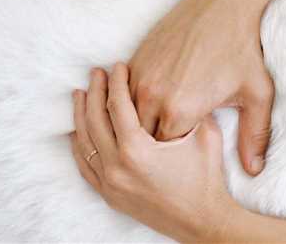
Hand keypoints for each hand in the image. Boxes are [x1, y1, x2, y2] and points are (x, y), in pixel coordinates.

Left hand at [72, 64, 240, 241]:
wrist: (202, 219)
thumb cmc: (206, 177)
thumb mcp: (205, 135)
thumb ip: (191, 109)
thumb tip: (182, 86)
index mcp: (138, 150)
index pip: (118, 107)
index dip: (116, 83)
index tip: (117, 66)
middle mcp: (117, 167)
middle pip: (95, 121)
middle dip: (94, 93)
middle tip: (96, 74)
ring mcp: (110, 183)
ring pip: (84, 143)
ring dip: (81, 116)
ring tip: (81, 95)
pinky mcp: (110, 194)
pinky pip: (85, 166)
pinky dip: (79, 145)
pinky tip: (78, 132)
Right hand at [128, 0, 273, 174]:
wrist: (224, 2)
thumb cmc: (243, 48)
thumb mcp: (257, 95)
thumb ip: (254, 136)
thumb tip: (255, 170)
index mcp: (181, 110)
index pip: (165, 154)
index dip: (175, 158)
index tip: (187, 154)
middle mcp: (153, 95)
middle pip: (140, 138)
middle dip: (154, 146)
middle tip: (171, 146)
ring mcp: (140, 76)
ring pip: (126, 116)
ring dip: (138, 123)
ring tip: (156, 126)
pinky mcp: (135, 59)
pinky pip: (123, 92)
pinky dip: (132, 102)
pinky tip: (150, 104)